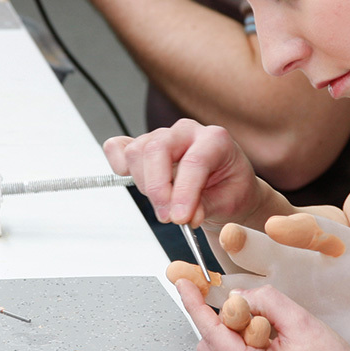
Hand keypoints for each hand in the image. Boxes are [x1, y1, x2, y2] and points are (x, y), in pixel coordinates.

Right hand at [103, 119, 281, 229]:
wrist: (227, 187)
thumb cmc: (230, 189)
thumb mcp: (229, 203)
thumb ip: (206, 207)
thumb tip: (185, 215)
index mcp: (215, 139)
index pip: (194, 161)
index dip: (184, 192)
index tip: (180, 218)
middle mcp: (186, 132)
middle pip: (157, 149)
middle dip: (158, 188)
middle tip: (167, 216)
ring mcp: (162, 136)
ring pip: (137, 151)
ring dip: (144, 184)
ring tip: (163, 204)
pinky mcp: (143, 146)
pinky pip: (119, 147)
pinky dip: (119, 165)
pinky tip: (137, 182)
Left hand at [175, 280, 349, 350]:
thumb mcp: (301, 323)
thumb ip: (265, 301)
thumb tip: (240, 296)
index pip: (210, 331)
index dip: (194, 304)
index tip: (184, 284)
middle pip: (207, 346)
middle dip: (220, 321)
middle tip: (248, 310)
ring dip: (230, 337)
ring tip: (265, 333)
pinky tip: (265, 347)